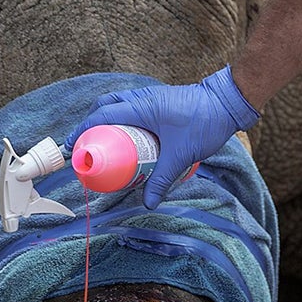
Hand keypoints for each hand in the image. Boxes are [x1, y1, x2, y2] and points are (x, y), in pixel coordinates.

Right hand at [74, 66, 259, 207]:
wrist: (228, 104)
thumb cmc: (205, 122)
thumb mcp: (181, 155)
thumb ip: (163, 179)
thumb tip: (149, 203)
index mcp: (142, 107)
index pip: (103, 114)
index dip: (84, 129)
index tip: (74, 146)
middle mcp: (143, 99)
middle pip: (106, 105)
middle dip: (92, 123)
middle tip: (86, 144)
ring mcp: (152, 99)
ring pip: (120, 104)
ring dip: (108, 120)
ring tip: (104, 143)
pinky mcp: (160, 102)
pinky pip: (133, 108)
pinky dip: (124, 120)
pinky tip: (128, 138)